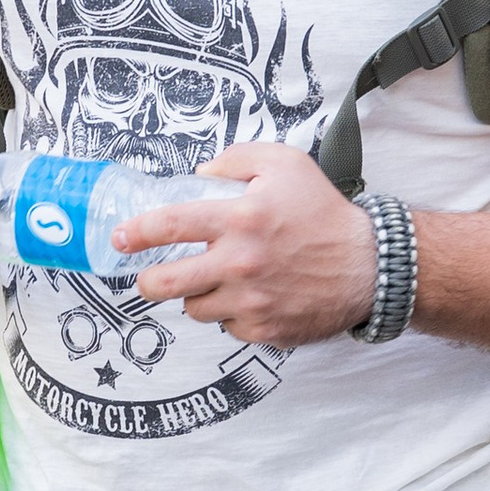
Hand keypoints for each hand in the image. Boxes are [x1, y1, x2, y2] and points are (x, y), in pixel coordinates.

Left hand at [115, 142, 377, 347]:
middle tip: (148, 277)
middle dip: (146, 281)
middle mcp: (240, 263)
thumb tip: (199, 175)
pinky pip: (229, 328)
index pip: (169, 225)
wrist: (370, 265)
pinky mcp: (265, 330)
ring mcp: (251, 302)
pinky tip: (250, 299)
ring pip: (195, 308)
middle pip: (165, 283)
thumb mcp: (285, 163)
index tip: (119, 239)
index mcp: (240, 218)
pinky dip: (232, 315)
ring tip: (217, 282)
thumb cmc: (324, 213)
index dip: (135, 233)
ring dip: (197, 296)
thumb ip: (236, 159)